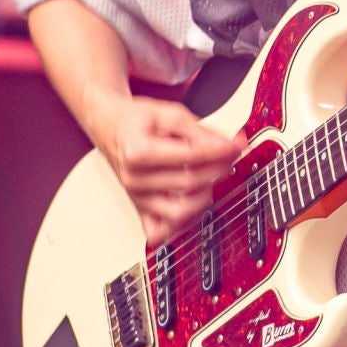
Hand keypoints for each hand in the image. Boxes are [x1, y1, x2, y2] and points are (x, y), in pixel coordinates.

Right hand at [95, 98, 243, 245]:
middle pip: (188, 183)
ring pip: (179, 211)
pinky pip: (160, 232)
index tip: (235, 146)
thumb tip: (227, 145)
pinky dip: (179, 225)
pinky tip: (191, 205)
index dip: (218, 150)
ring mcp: (136, 197)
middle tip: (231, 155)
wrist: (110, 127)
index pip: (189, 155)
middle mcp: (134, 179)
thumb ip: (199, 131)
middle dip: (218, 168)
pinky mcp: (139, 209)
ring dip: (205, 196)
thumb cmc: (136, 121)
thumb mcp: (168, 114)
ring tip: (213, 178)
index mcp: (137, 151)